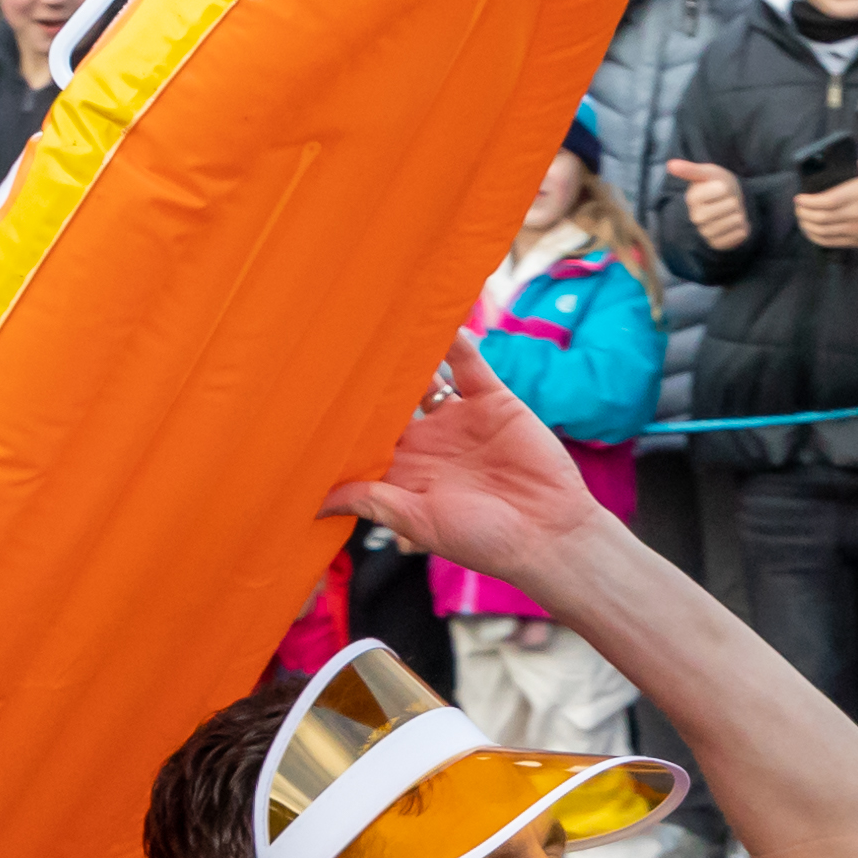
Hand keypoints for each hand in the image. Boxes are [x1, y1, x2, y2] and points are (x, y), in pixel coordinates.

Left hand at [329, 334, 602, 591]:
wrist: (550, 533)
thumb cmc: (483, 540)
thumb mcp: (420, 522)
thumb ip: (373, 501)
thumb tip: (315, 502)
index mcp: (406, 471)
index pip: (363, 437)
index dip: (340, 419)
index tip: (307, 397)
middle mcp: (428, 440)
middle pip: (388, 400)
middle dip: (365, 379)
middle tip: (333, 345)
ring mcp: (459, 417)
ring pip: (424, 376)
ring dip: (404, 354)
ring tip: (377, 325)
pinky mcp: (491, 399)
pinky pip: (467, 363)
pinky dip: (452, 340)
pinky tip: (433, 317)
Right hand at [665, 155, 750, 252]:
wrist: (731, 202)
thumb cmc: (718, 185)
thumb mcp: (708, 173)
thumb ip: (690, 170)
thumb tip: (669, 164)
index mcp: (692, 199)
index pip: (716, 192)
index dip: (722, 189)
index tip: (720, 187)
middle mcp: (695, 217)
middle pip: (722, 209)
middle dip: (731, 203)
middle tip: (729, 201)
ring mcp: (706, 232)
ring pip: (729, 223)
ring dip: (737, 216)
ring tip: (732, 212)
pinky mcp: (717, 243)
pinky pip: (735, 237)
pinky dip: (741, 230)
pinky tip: (736, 224)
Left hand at [794, 164, 857, 249]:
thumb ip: (850, 168)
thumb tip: (825, 170)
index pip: (828, 200)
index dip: (809, 201)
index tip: (799, 198)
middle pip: (822, 217)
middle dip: (804, 213)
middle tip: (798, 207)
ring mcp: (857, 229)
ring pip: (824, 231)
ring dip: (807, 225)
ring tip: (801, 218)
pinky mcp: (856, 241)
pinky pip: (830, 242)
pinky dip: (815, 237)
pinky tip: (809, 231)